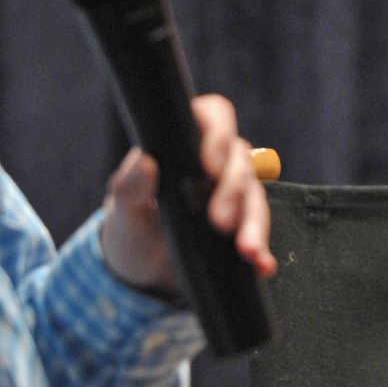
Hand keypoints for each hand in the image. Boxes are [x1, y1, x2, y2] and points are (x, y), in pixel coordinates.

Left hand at [98, 93, 275, 295]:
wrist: (141, 270)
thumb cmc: (131, 225)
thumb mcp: (123, 209)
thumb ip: (130, 186)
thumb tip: (146, 161)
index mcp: (185, 144)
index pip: (213, 117)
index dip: (219, 133)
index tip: (211, 164)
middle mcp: (215, 164)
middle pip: (241, 160)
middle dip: (234, 190)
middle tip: (219, 220)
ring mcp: (233, 196)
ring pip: (255, 196)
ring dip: (255, 223)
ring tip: (246, 250)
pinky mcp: (242, 228)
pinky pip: (260, 233)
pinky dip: (264, 249)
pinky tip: (263, 264)